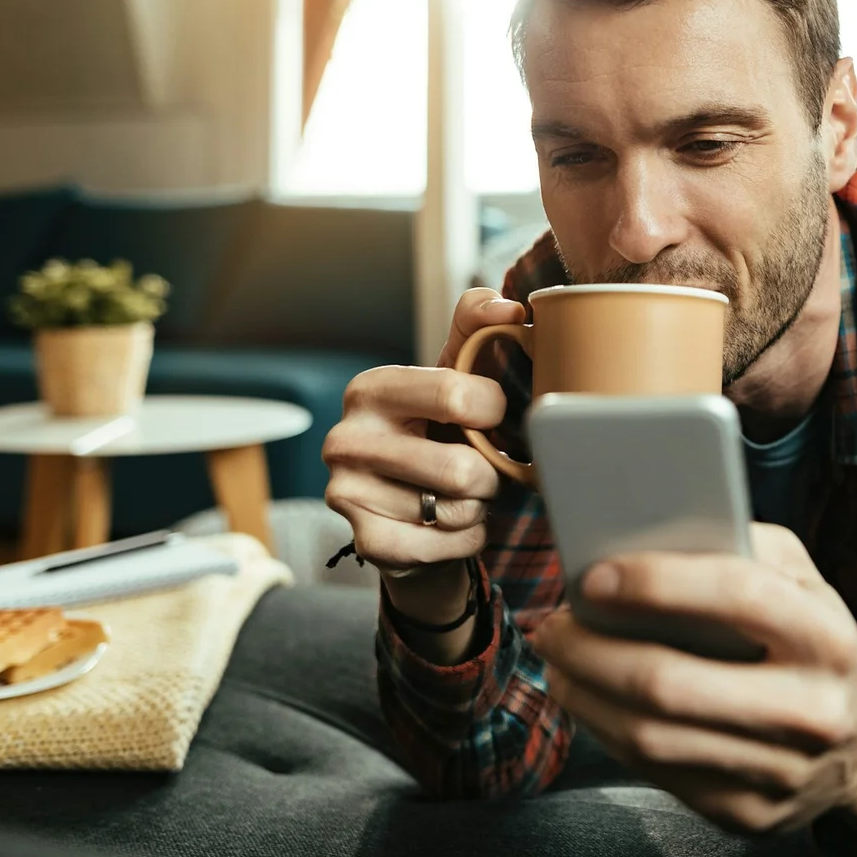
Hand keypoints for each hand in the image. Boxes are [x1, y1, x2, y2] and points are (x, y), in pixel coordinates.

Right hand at [323, 289, 524, 645]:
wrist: (415, 509)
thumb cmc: (442, 430)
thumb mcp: (456, 371)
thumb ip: (479, 325)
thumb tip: (511, 309)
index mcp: (370, 389)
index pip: (459, 396)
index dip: (495, 413)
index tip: (491, 417)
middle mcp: (346, 439)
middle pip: (461, 468)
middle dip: (489, 475)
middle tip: (480, 469)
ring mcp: (347, 494)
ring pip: (456, 510)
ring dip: (477, 508)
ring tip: (461, 496)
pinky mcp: (364, 541)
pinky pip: (443, 547)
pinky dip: (466, 540)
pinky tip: (455, 526)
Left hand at [530, 524, 856, 836]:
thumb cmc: (815, 643)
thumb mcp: (805, 581)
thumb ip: (744, 547)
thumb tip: (649, 535)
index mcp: (826, 636)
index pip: (735, 595)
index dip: (654, 583)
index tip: (592, 576)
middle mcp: (812, 710)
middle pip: (670, 683)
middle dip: (591, 652)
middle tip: (554, 627)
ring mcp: (781, 773)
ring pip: (652, 738)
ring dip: (586, 697)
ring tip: (560, 662)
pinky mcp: (751, 816)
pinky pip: (658, 774)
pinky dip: (610, 734)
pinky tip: (592, 702)